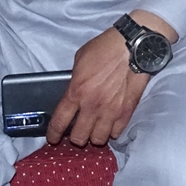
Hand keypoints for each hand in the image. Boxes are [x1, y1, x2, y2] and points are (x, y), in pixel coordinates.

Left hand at [47, 11, 177, 146]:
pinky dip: (112, 131)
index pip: (60, 122)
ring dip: (94, 136)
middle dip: (75, 137)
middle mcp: (92, 106)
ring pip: (98, 140)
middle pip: (79, 138)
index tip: (53, 138)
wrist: (132, 46)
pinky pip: (117, 133)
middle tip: (77, 131)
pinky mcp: (127, 112)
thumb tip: (74, 89)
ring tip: (95, 130)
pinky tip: (110, 124)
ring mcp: (111, 111)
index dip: (54, 134)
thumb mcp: (80, 59)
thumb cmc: (105, 48)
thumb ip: (75, 79)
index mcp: (77, 91)